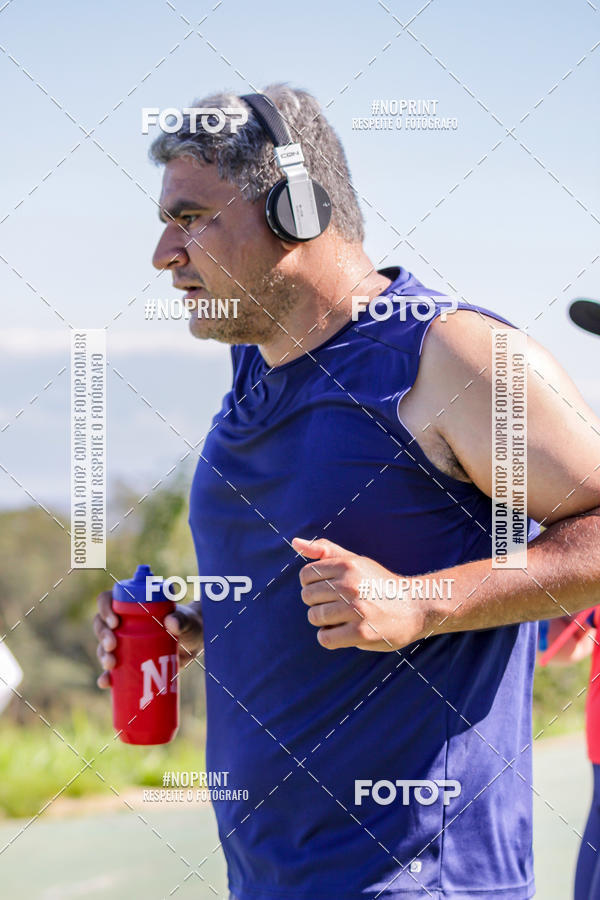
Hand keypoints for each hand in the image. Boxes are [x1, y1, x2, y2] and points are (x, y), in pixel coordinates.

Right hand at [93, 591, 203, 688]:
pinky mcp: (127, 660)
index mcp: (133, 603)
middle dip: (102, 634)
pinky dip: (106, 675)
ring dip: (102, 654)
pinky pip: (111, 668)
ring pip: (104, 645)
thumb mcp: (187, 621)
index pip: (109, 599)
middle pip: (102, 623)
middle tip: (113, 645)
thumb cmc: (189, 625)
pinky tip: (105, 682)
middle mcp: (123, 621)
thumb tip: (172, 623)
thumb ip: (182, 619)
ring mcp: (124, 641)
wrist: (194, 645)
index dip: (105, 607)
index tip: (114, 621)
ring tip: (111, 664)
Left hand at [292, 537, 426, 651]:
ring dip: (324, 621)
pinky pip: (325, 638)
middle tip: (338, 605)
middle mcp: (350, 585)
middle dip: (317, 603)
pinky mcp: (361, 632)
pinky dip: (329, 637)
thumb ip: (325, 550)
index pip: (306, 575)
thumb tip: (295, 542)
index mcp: (347, 565)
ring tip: (342, 618)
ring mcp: (356, 609)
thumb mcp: (355, 560)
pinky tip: (342, 632)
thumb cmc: (378, 583)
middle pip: (307, 597)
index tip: (326, 589)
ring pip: (314, 617)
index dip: (311, 584)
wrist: (415, 607)